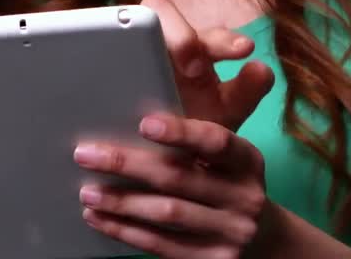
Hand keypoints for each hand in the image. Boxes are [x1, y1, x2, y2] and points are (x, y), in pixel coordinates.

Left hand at [74, 0, 276, 257]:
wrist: (264, 243)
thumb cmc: (227, 182)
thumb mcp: (225, 155)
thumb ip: (194, 133)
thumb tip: (140, 106)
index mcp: (246, 159)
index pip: (216, 140)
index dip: (181, 131)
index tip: (144, 122)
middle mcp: (245, 196)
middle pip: (180, 176)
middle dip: (127, 164)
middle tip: (86, 152)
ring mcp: (232, 233)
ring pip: (167, 213)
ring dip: (120, 201)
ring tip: (86, 190)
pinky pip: (162, 246)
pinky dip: (126, 231)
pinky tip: (100, 220)